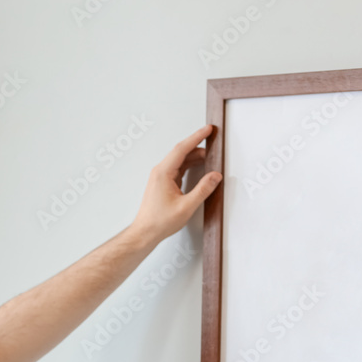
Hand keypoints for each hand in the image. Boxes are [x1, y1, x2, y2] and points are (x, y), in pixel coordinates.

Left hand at [130, 125, 222, 244]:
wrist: (145, 232)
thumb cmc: (160, 221)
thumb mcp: (186, 206)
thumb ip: (203, 190)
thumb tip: (215, 176)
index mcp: (163, 173)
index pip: (182, 149)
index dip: (196, 137)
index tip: (208, 129)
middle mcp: (160, 172)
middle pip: (181, 152)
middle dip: (197, 145)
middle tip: (212, 141)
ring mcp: (160, 177)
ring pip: (180, 161)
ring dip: (194, 157)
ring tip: (210, 156)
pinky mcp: (162, 183)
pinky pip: (177, 169)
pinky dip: (189, 165)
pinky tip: (198, 167)